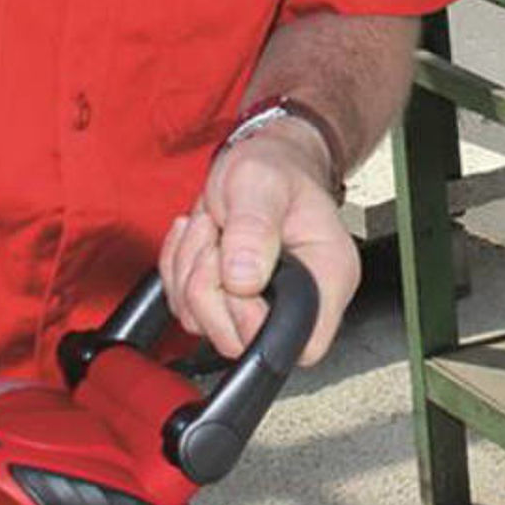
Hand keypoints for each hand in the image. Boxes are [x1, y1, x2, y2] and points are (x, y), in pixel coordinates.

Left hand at [159, 120, 360, 363]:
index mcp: (326, 278)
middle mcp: (299, 301)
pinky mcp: (228, 302)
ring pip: (203, 323)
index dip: (254, 320)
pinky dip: (178, 272)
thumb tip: (243, 279)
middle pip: (238, 340)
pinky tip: (201, 240)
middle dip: (208, 287)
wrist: (263, 159)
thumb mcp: (260, 183)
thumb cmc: (276, 168)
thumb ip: (253, 228)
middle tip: (216, 239)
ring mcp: (260, 305)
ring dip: (189, 273)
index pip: (302, 344)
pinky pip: (185, 308)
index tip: (238, 274)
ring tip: (212, 230)